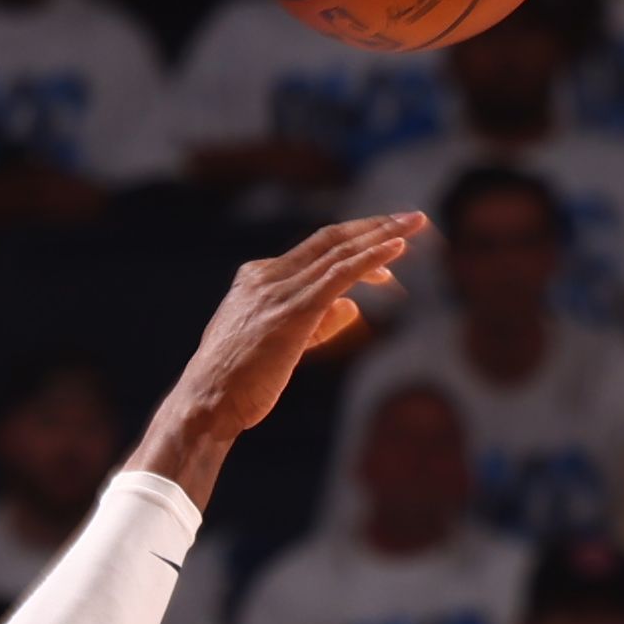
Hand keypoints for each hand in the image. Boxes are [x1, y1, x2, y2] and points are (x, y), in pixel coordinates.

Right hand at [156, 216, 417, 464]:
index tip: (387, 245)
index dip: (355, 243)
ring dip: (382, 235)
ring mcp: (279, 291)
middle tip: (413, 218)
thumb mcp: (277, 346)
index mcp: (257, 279)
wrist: (206, 405)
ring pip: (339, 251)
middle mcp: (267, 276)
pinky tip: (397, 249)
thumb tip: (350, 307)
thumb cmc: (237, 385)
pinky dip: (371, 258)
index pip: (316, 249)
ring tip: (417, 223)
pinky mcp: (294, 311)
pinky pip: (340, 274)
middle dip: (374, 225)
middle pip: (331, 239)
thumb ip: (314, 323)